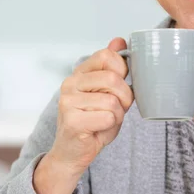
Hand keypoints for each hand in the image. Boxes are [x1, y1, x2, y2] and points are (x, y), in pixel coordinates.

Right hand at [49, 37, 133, 174]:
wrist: (72, 153)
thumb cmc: (93, 122)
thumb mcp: (107, 92)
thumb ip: (113, 68)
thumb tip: (120, 40)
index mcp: (79, 73)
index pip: (107, 56)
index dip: (122, 71)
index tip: (120, 86)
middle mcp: (70, 83)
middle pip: (113, 78)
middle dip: (125, 97)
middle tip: (117, 109)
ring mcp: (68, 101)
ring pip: (113, 100)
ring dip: (117, 115)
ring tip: (105, 120)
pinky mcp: (72, 120)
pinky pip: (108, 117)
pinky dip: (111, 126)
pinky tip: (98, 129)